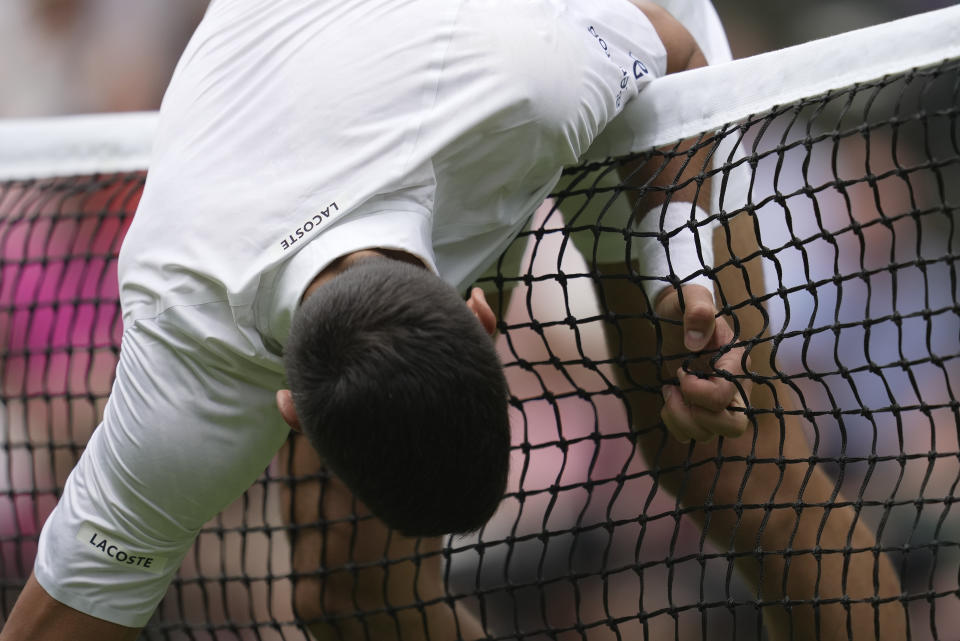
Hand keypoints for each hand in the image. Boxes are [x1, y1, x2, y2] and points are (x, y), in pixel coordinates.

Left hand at [654, 284, 751, 442]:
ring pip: (709, 434)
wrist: (670, 313)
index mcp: (736, 362)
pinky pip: (692, 434)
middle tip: (674, 391)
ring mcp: (716, 400)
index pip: (726, 394)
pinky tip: (667, 400)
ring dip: (681, 419)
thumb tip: (695, 341)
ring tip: (667, 390)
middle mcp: (733, 385)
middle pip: (733, 426)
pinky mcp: (699, 408)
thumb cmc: (683, 305)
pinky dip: (675, 425)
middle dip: (699, 417)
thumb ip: (698, 311)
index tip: (680, 370)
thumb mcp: (691, 297)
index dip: (698, 391)